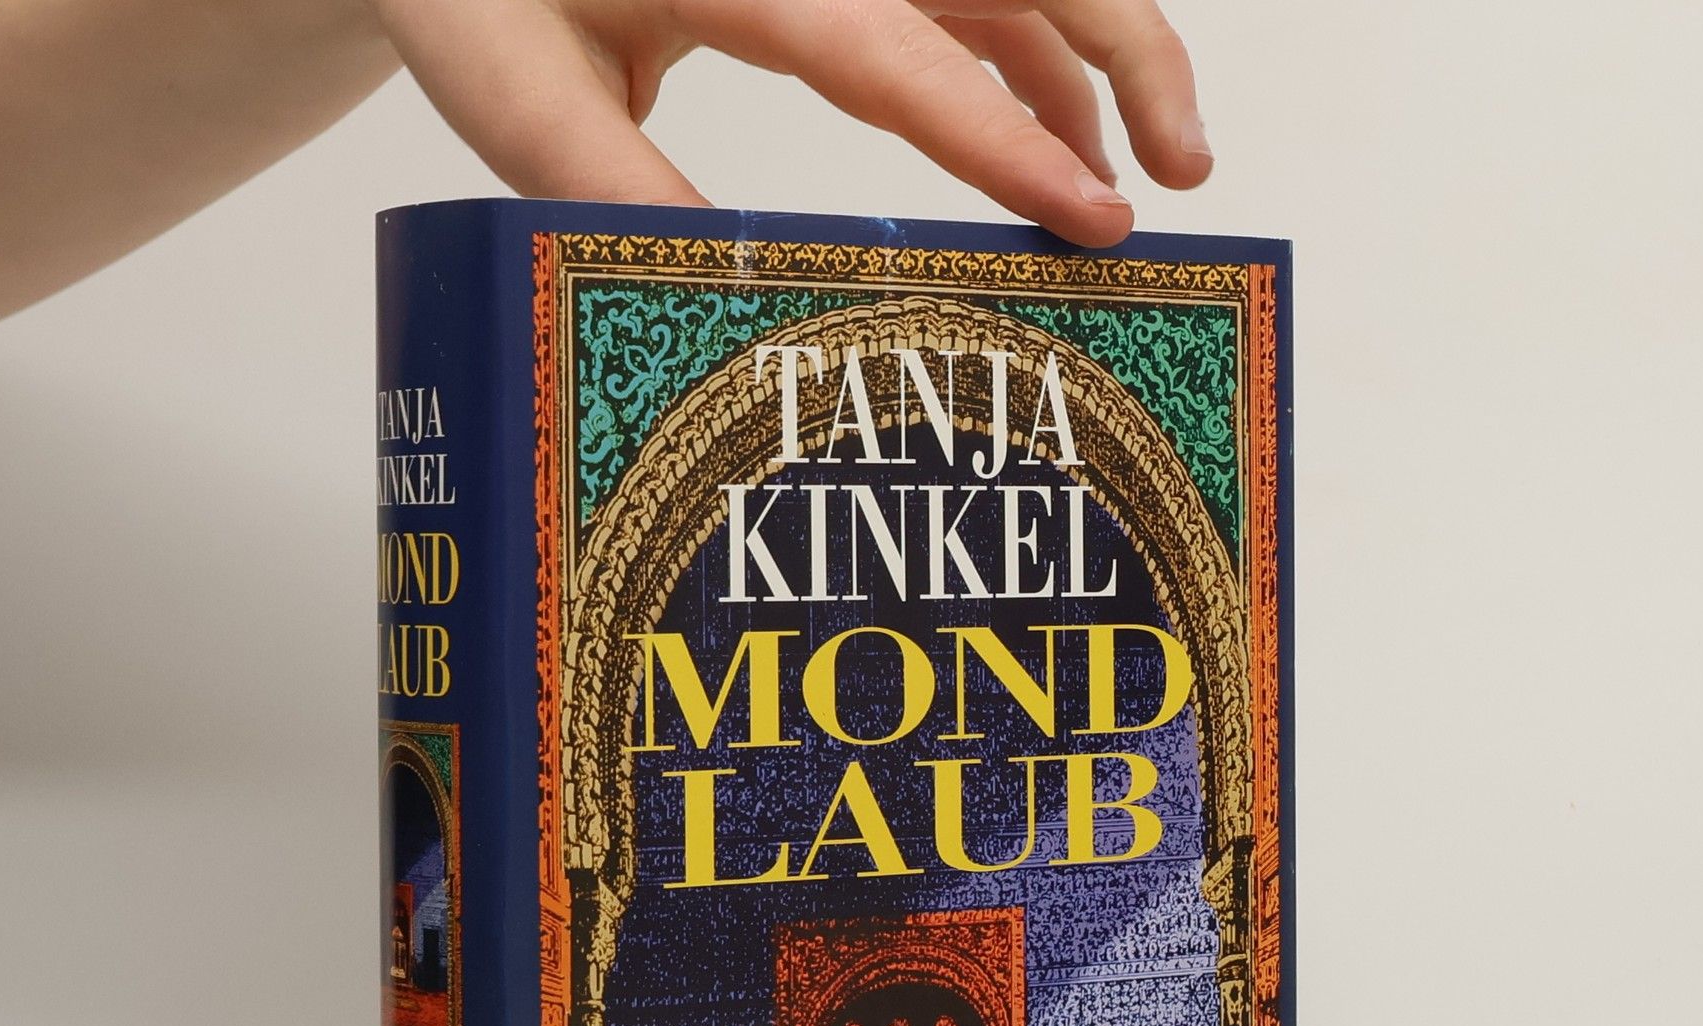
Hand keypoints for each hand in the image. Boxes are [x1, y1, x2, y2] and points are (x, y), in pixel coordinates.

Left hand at [372, 0, 1211, 245]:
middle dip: (1124, 55)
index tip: (1094, 215)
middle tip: (1186, 172)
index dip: (1010, 136)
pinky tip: (1052, 130)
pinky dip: (1025, 49)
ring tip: (1143, 172)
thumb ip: (614, 185)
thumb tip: (738, 298)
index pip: (901, 52)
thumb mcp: (517, 88)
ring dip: (1095, 55)